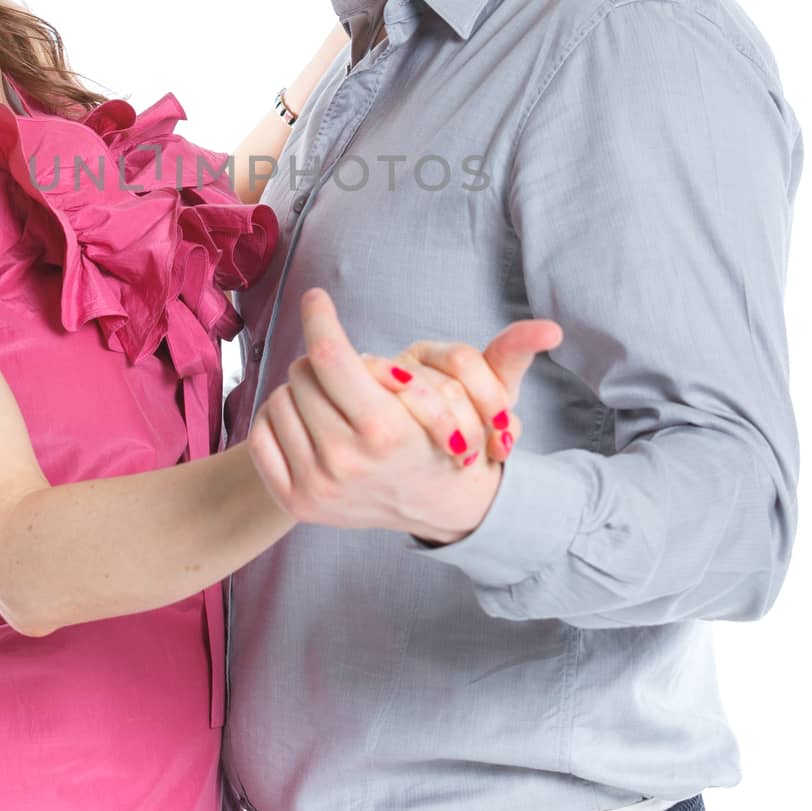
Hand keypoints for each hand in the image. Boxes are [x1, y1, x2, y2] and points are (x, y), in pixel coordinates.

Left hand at [246, 289, 558, 542]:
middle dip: (324, 362)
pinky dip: (281, 423)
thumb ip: (507, 357)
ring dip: (305, 392)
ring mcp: (316, 485)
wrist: (434, 513)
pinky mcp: (294, 501)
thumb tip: (550, 328)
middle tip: (347, 373)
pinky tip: (312, 430)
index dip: (321, 316)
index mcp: (385, 430)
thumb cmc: (451, 442)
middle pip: (304, 371)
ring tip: (337, 405)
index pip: (329, 355)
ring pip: (282, 398)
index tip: (317, 297)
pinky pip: (261, 433)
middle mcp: (345, 461)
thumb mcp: (482, 400)